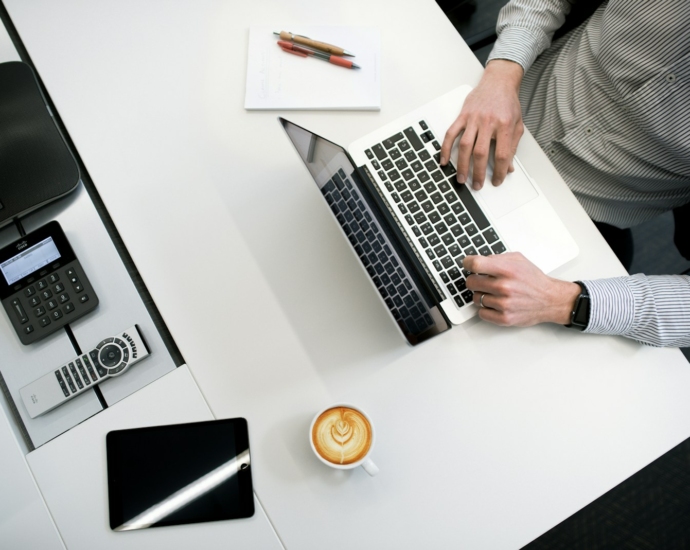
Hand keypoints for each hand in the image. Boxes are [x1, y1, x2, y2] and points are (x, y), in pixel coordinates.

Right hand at [440, 59, 524, 189]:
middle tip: (477, 185)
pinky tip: (444, 160)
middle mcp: (488, 122)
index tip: (498, 180)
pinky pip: (451, 134)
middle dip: (478, 172)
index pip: (502, 154)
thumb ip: (512, 146)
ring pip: (465, 146)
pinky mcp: (462, 116)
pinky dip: (445, 148)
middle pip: (481, 153)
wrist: (498, 82)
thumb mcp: (517, 124)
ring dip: (462, 165)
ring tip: (461, 178)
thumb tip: (509, 167)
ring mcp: (473, 119)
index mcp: (504, 125)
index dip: (500, 171)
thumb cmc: (508, 103)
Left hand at [463, 252, 580, 326]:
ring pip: (475, 298)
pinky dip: (486, 309)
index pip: (475, 264)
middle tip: (482, 281)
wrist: (550, 300)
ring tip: (494, 293)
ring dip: (482, 295)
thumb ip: (497, 258)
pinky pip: (481, 313)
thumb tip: (478, 260)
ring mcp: (504, 304)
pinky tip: (495, 304)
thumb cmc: (534, 280)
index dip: (467, 263)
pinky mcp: (504, 318)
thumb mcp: (518, 260)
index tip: (467, 264)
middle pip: (471, 282)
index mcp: (507, 270)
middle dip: (475, 280)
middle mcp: (504, 287)